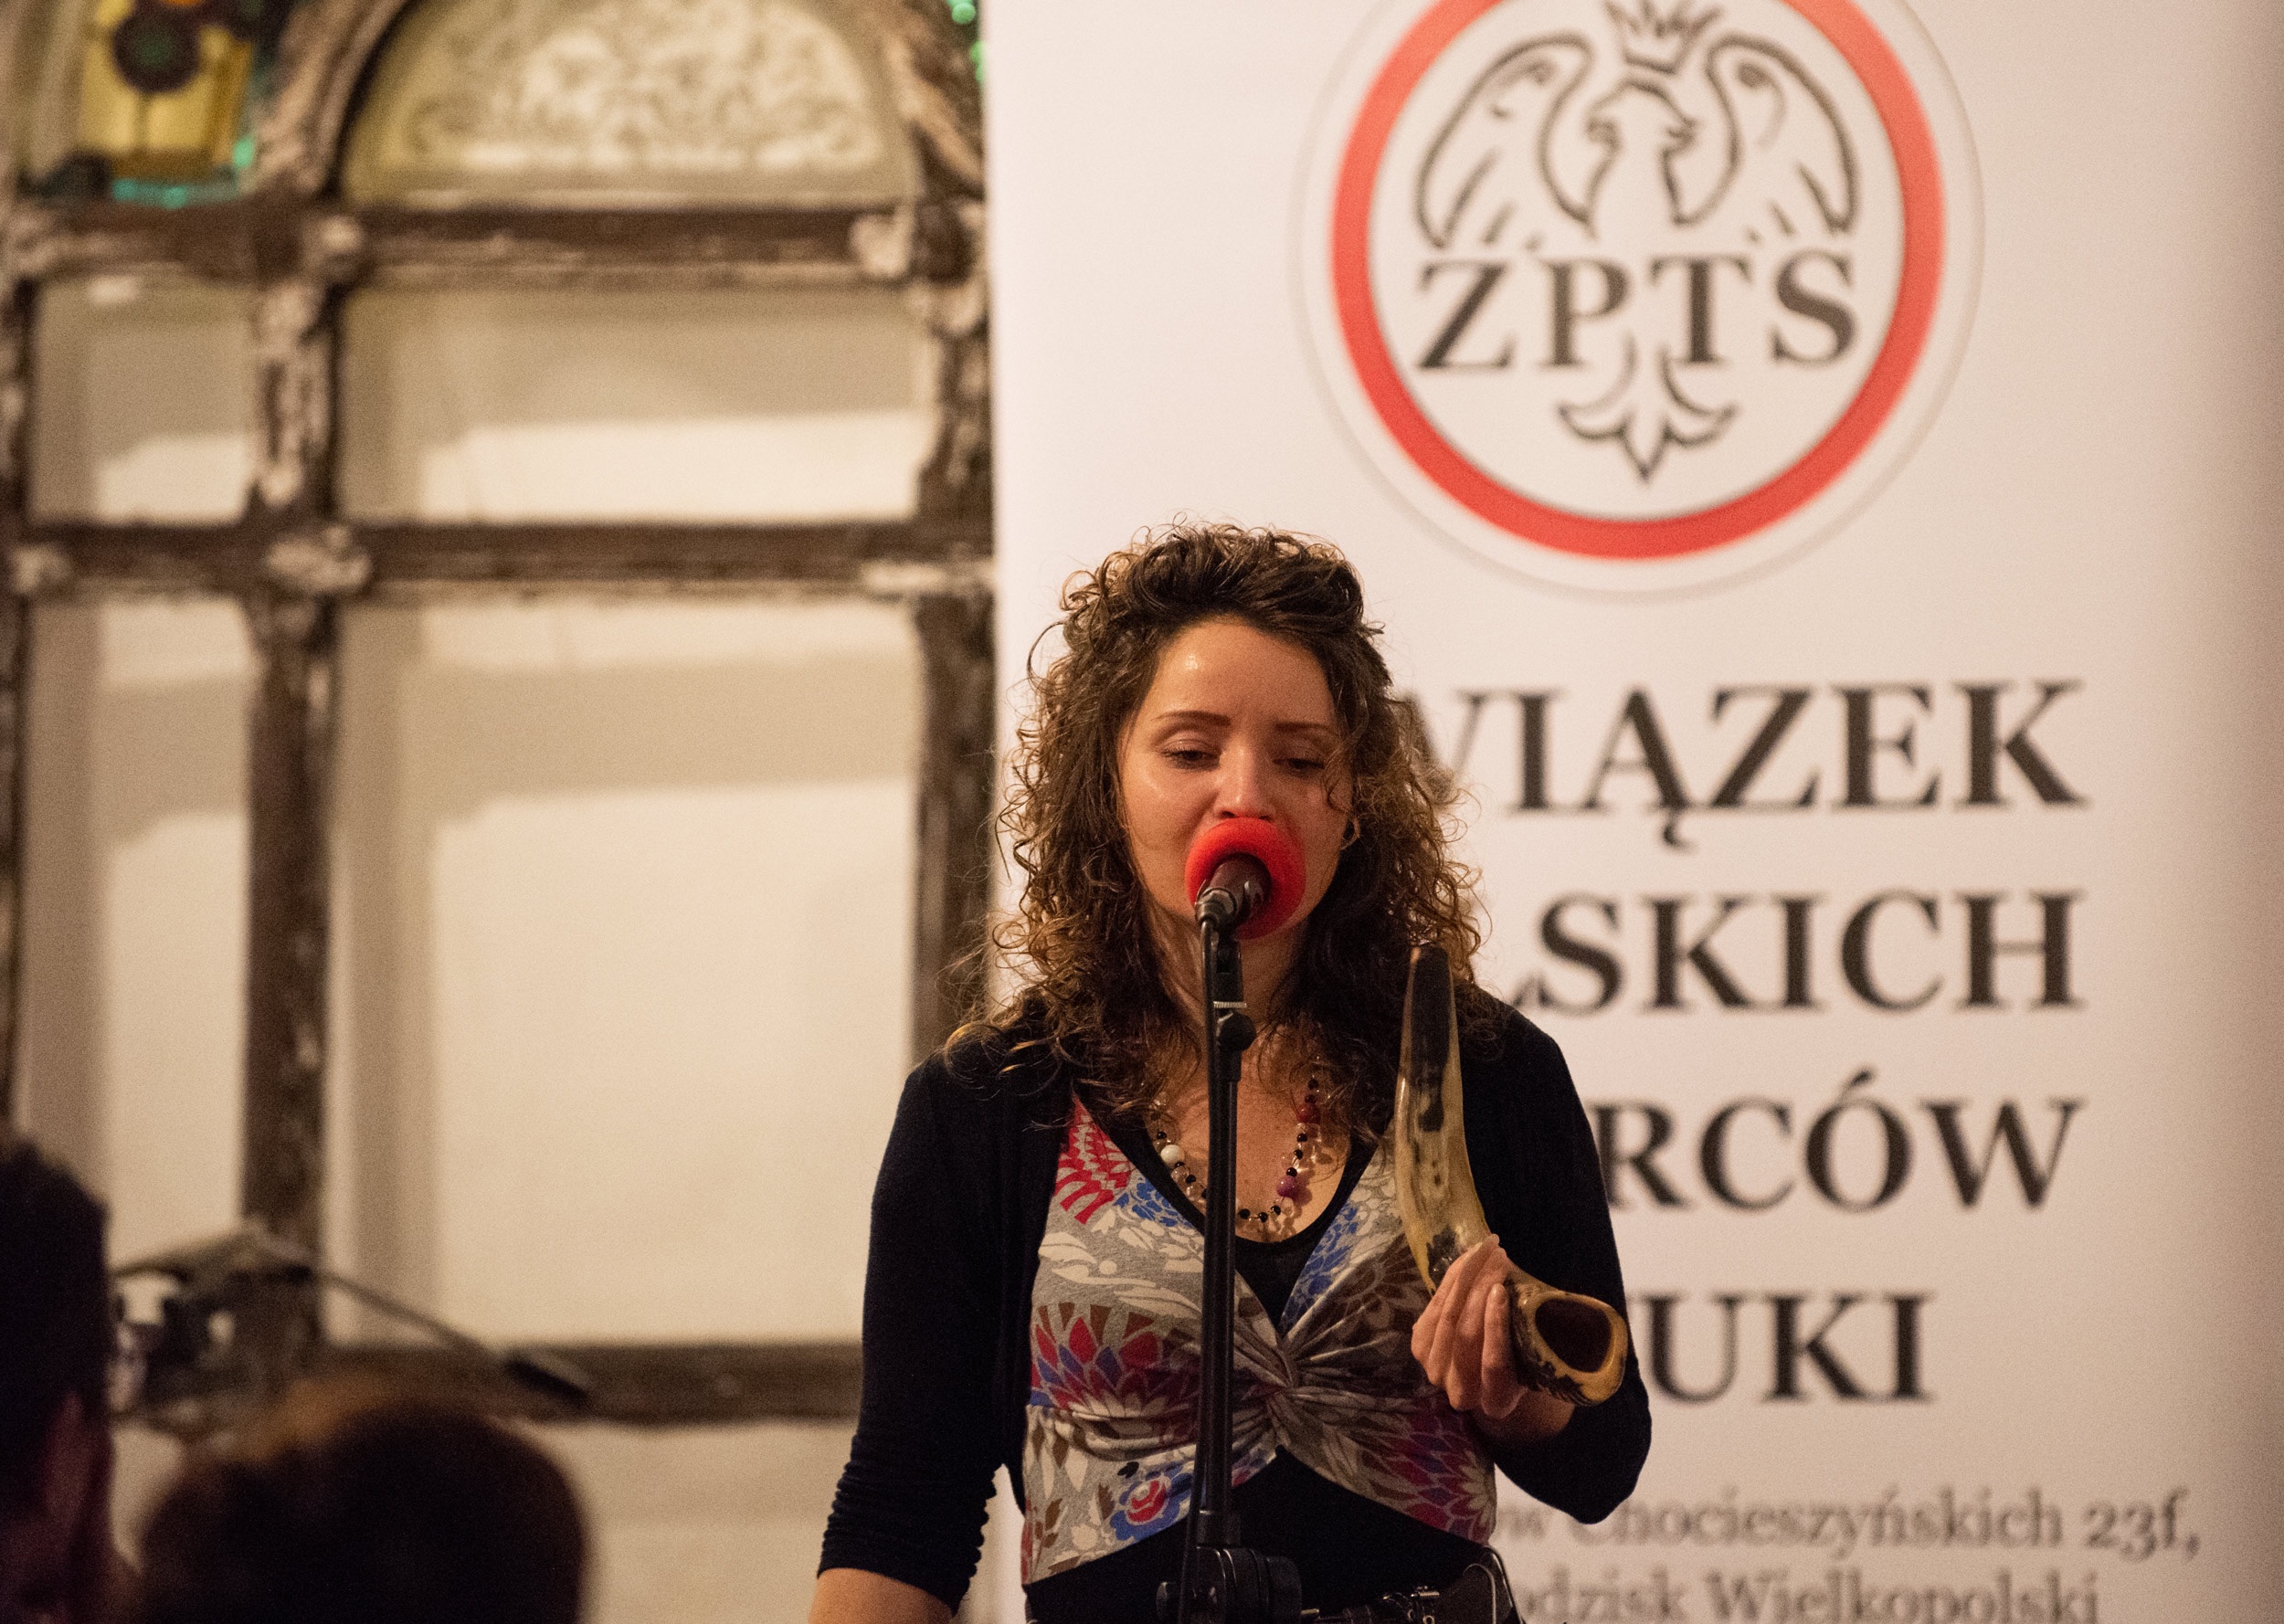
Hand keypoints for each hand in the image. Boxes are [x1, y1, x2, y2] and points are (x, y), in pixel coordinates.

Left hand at [1410, 1238, 1573, 1443]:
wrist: (1492, 1360)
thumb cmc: (1527, 1352)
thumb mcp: (1540, 1350)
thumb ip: (1544, 1334)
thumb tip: (1571, 1302)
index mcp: (1497, 1401)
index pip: (1492, 1365)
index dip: (1495, 1327)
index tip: (1502, 1289)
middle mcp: (1461, 1394)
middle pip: (1465, 1335)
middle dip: (1480, 1287)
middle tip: (1500, 1255)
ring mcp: (1435, 1371)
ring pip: (1447, 1316)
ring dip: (1466, 1276)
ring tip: (1488, 1249)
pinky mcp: (1420, 1346)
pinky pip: (1435, 1306)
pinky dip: (1452, 1277)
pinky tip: (1470, 1258)